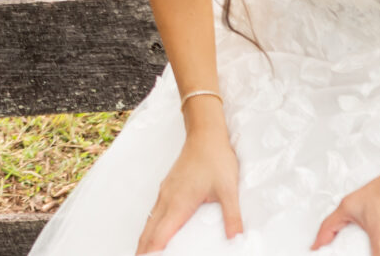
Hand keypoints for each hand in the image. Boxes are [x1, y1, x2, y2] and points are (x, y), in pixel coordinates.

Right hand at [138, 113, 241, 252]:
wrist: (205, 134)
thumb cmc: (216, 159)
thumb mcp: (229, 189)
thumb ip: (232, 217)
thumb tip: (236, 239)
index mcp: (179, 203)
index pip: (160, 235)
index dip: (151, 252)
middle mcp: (167, 199)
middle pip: (149, 231)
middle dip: (143, 249)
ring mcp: (165, 192)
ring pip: (149, 221)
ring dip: (145, 239)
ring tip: (143, 253)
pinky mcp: (167, 187)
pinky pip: (153, 211)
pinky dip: (150, 226)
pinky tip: (153, 230)